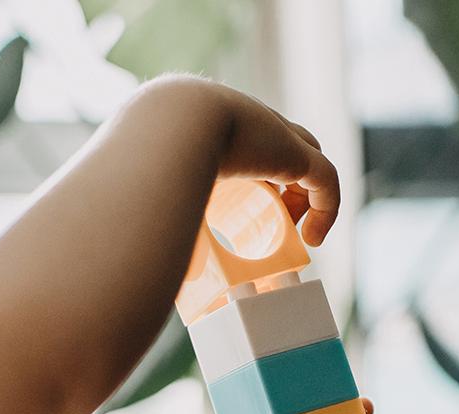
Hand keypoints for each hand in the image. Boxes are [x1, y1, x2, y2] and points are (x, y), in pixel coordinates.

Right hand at [127, 76, 339, 245]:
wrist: (164, 126)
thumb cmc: (142, 156)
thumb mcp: (144, 176)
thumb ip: (142, 205)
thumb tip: (132, 250)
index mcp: (210, 119)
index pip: (243, 140)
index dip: (249, 173)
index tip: (240, 210)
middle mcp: (247, 120)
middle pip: (281, 149)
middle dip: (280, 185)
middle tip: (269, 223)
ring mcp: (274, 133)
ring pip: (307, 162)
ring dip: (303, 198)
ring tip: (294, 234)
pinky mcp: (294, 152)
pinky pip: (326, 181)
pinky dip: (326, 210)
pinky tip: (312, 239)